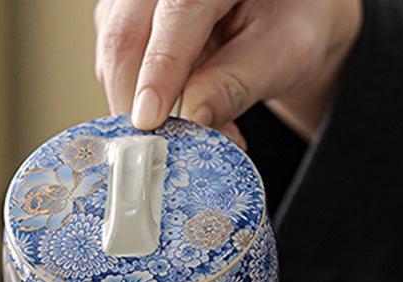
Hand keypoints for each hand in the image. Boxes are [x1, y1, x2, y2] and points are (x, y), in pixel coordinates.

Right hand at [94, 0, 361, 142]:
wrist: (283, 10)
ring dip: (139, 103)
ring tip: (189, 129)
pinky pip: (113, 61)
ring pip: (112, 51)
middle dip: (137, 101)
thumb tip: (194, 119)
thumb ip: (238, 84)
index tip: (150, 121)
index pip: (177, 13)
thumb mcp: (283, 53)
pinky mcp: (122, 13)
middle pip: (126, 34)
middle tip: (168, 147)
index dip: (160, 70)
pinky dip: (137, 96)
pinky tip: (173, 110)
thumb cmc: (291, 21)